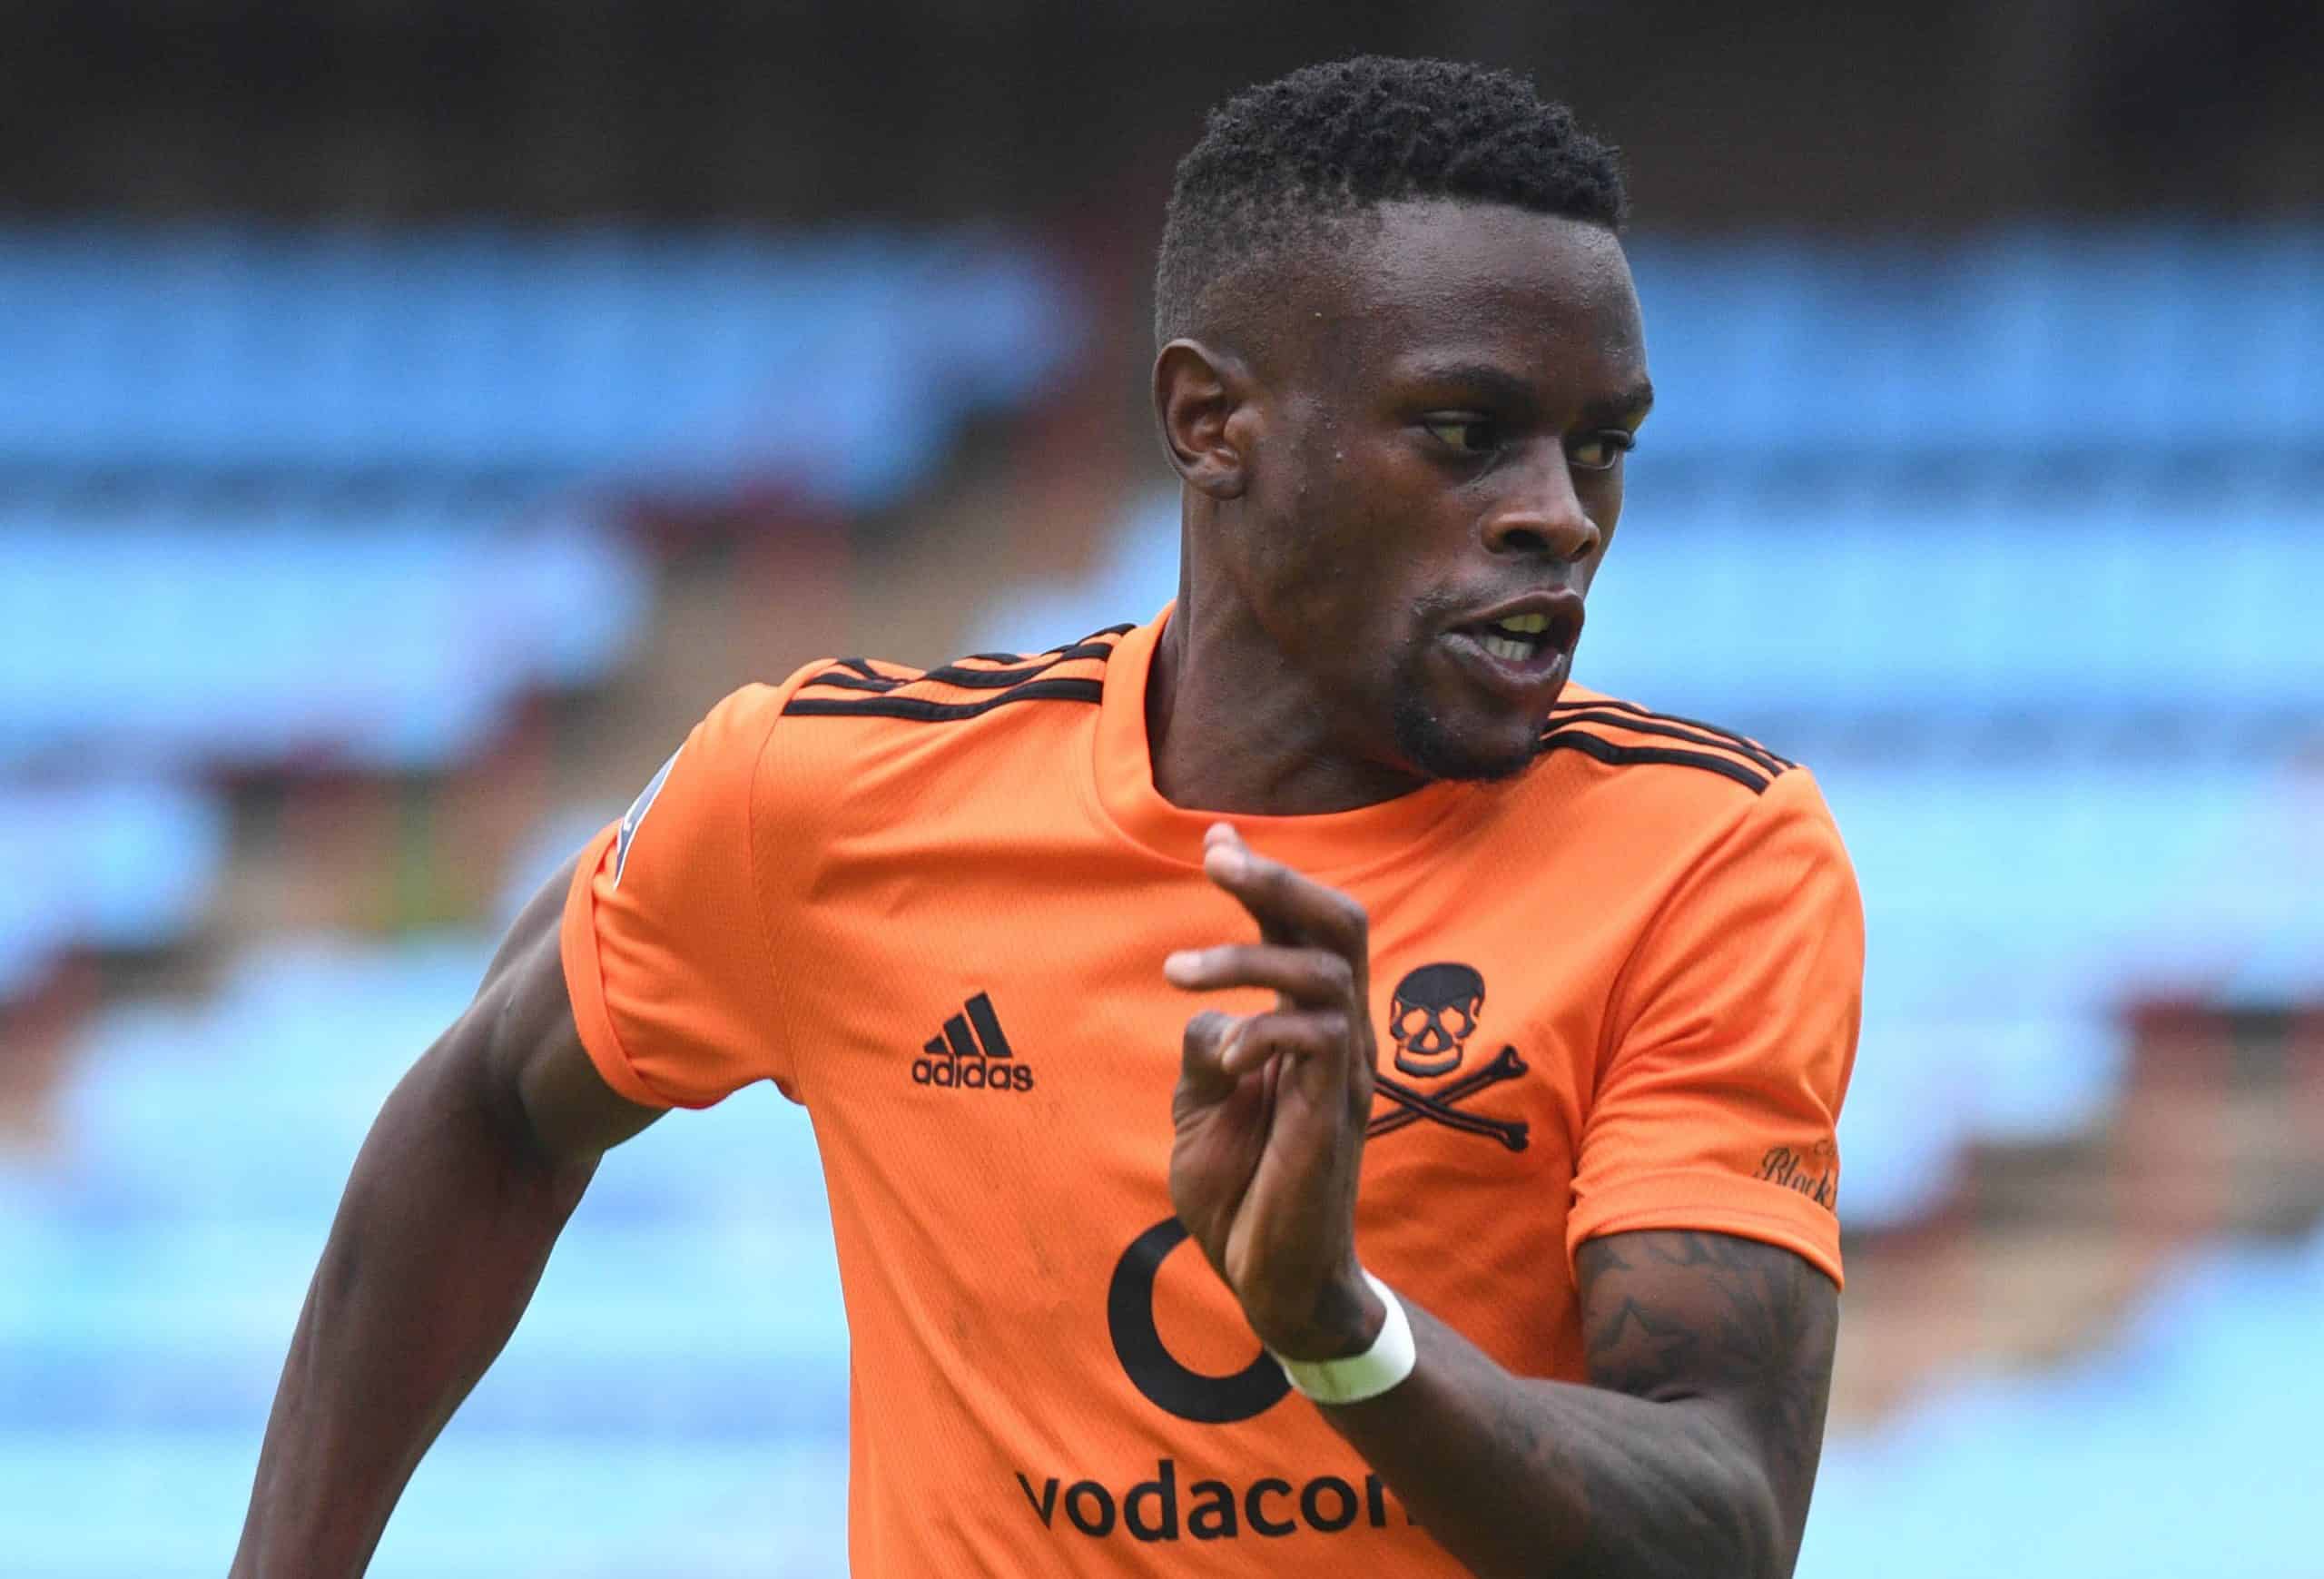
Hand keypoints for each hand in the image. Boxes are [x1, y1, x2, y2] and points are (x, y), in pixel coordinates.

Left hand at [1163, 824, 1385, 1360]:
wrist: (1272, 1283)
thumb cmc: (1242, 1196)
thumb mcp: (1202, 1111)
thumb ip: (1206, 1053)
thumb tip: (1204, 1017)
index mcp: (1310, 1029)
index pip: (1302, 930)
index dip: (1263, 878)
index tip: (1215, 838)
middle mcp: (1341, 1038)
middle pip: (1341, 923)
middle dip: (1279, 878)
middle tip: (1216, 859)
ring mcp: (1345, 1074)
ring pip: (1325, 968)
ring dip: (1246, 955)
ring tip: (1176, 974)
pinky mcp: (1335, 1113)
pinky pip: (1315, 1037)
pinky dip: (1258, 1031)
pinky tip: (1222, 1063)